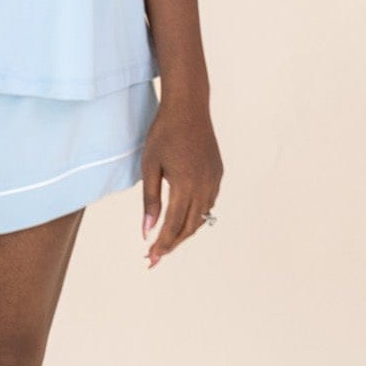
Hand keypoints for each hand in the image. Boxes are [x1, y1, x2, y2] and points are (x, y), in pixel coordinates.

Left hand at [141, 99, 222, 266]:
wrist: (188, 108)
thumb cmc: (163, 134)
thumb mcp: (150, 166)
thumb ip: (150, 200)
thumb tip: (147, 230)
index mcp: (185, 185)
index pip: (173, 225)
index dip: (162, 244)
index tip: (151, 258)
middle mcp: (204, 186)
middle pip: (190, 227)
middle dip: (173, 244)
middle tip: (156, 257)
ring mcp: (214, 180)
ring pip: (201, 217)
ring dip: (185, 232)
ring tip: (167, 241)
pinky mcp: (218, 174)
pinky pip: (208, 203)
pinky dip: (196, 216)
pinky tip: (183, 218)